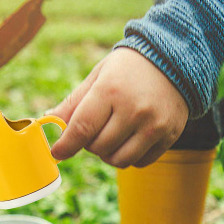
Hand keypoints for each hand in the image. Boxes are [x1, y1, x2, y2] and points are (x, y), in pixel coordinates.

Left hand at [50, 48, 188, 167]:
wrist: (176, 61)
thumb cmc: (129, 70)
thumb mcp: (99, 77)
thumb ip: (74, 103)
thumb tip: (48, 121)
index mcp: (111, 90)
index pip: (82, 128)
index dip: (66, 145)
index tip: (57, 152)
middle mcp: (134, 110)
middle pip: (98, 148)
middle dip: (90, 144)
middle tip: (96, 130)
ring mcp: (154, 125)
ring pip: (119, 160)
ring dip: (109, 154)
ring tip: (113, 136)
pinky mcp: (169, 136)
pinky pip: (139, 163)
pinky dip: (130, 157)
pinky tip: (131, 139)